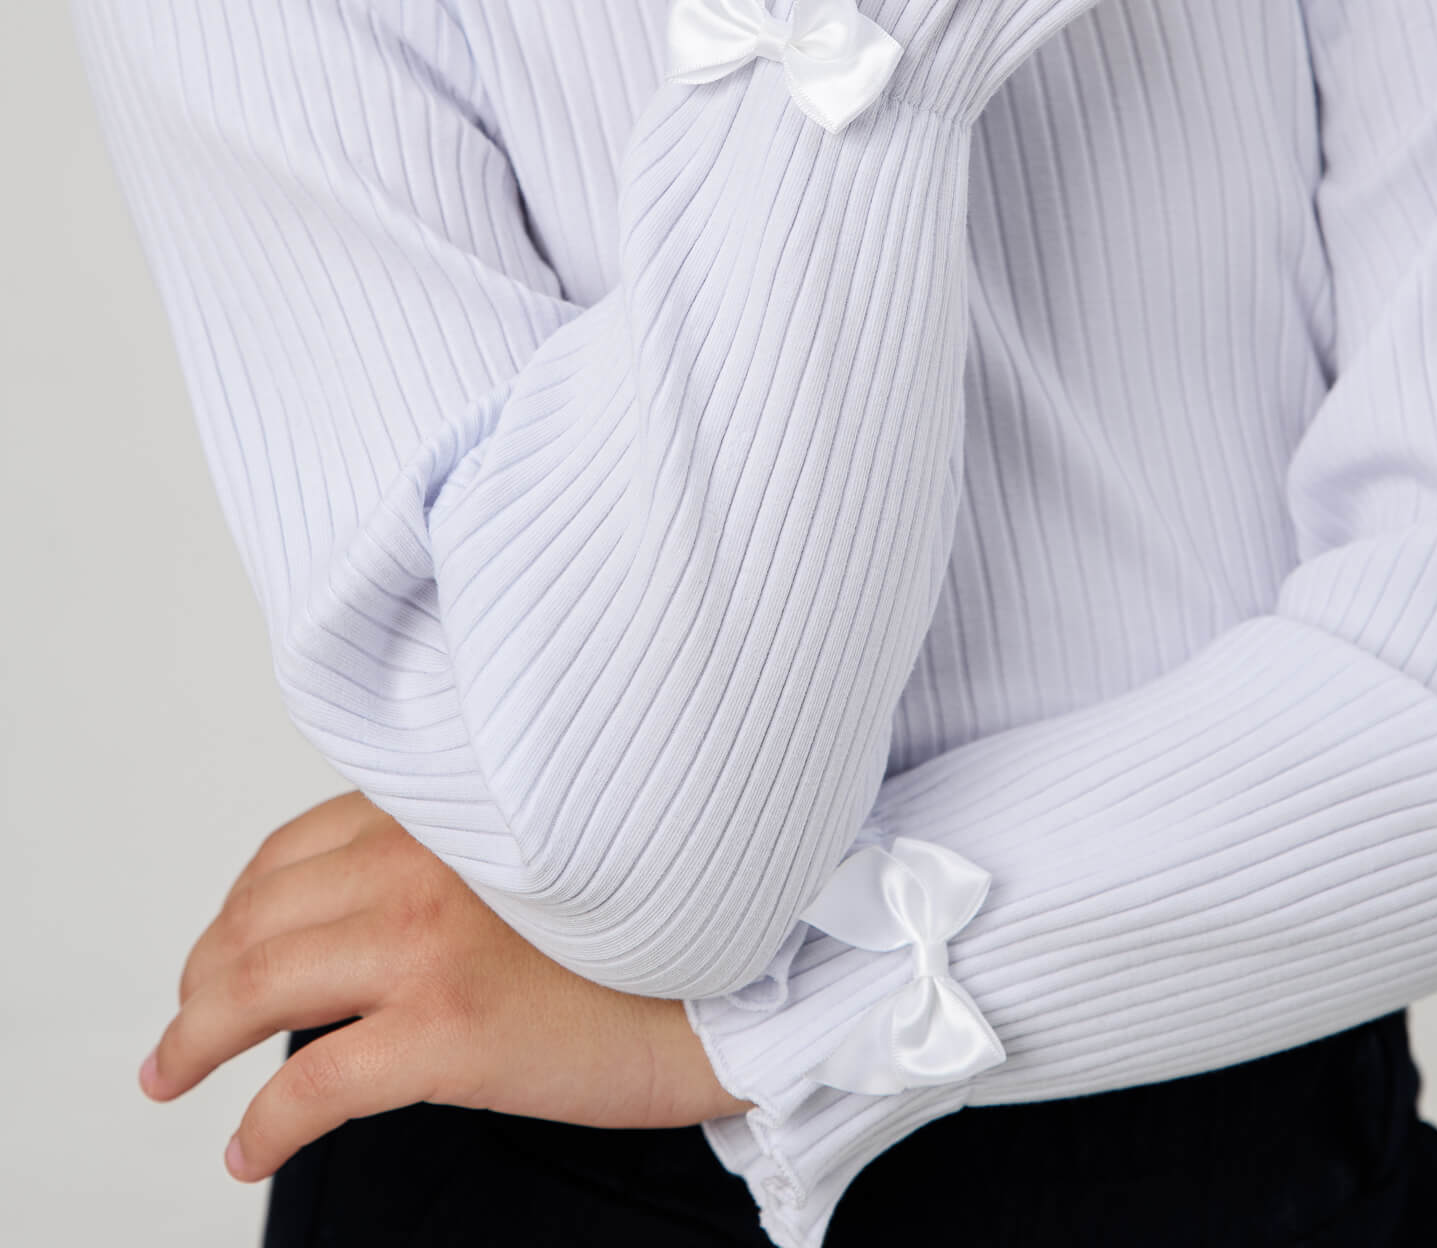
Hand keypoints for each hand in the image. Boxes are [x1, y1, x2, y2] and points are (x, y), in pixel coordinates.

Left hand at [137, 791, 753, 1182]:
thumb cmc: (653, 917)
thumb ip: (455, 847)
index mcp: (443, 810)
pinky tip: (246, 1146)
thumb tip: (371, 898)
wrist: (742, 973)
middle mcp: (421, 861)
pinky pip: (311, 1085)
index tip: (218, 947)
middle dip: (200, 976)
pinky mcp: (446, 1034)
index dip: (238, 906)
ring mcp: (427, 944)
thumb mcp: (539, 846)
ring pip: (260, 987)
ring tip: (174, 1074)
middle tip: (179, 1025)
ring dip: (196, 1038)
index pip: (292, 850)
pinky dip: (262, 1123)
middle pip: (258, 917)